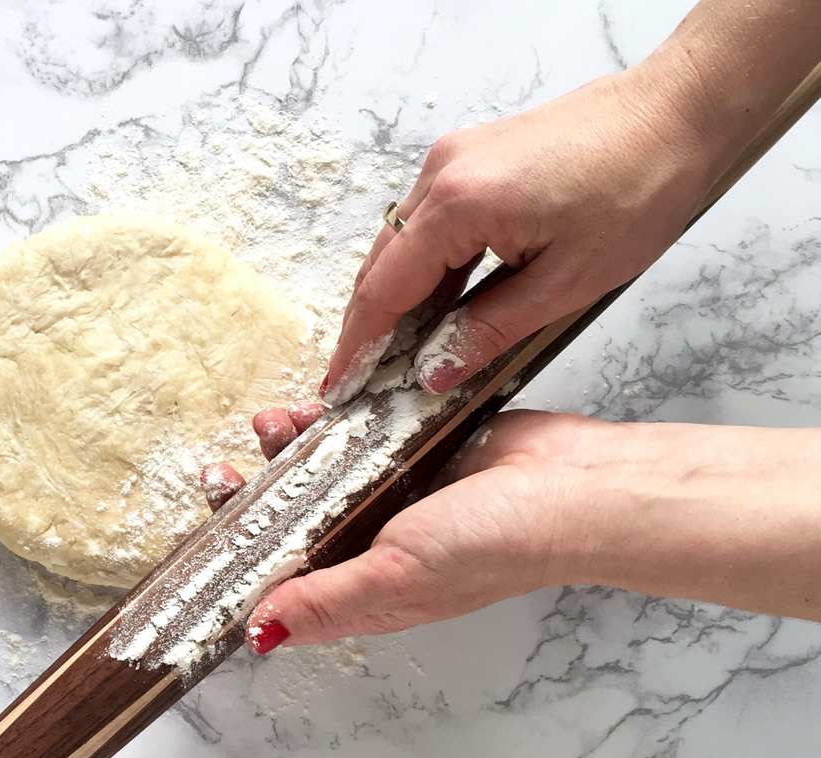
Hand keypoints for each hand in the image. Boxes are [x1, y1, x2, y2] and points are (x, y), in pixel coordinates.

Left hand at [206, 410, 820, 651]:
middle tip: (222, 472)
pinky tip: (310, 407)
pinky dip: (330, 421)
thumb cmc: (496, 543)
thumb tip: (258, 632)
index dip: (237, 562)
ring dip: (286, 451)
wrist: (578, 487)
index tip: (204, 533)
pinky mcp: (413, 450)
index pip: (281, 584)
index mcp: (363, 590)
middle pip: (291, 525)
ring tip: (269, 425)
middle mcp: (372, 547)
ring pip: (318, 474)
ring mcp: (392, 496)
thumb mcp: (396, 577)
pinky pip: (356, 434)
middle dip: (250, 500)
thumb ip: (326, 601)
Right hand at [324, 65, 717, 402]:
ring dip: (396, 298)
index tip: (338, 387)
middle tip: (363, 382)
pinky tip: (436, 304)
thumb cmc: (638, 187)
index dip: (357, 346)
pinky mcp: (470, 158)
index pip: (383, 290)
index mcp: (458, 205)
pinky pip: (427, 223)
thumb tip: (434, 374)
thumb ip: (489, 331)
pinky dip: (423, 267)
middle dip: (368, 327)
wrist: (676, 112)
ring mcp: (452, 160)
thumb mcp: (566, 283)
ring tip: (398, 354)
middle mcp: (441, 174)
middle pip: (380, 266)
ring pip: (400, 245)